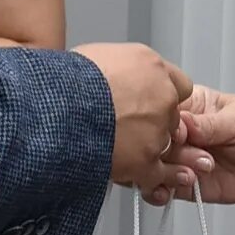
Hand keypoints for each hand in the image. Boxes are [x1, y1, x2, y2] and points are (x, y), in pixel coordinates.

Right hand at [76, 43, 194, 205]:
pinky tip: (141, 176)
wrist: (57, 108)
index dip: (162, 96)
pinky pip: (159, 173)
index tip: (150, 102)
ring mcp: (156, 129)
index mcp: (150, 65)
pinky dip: (152, 178)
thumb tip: (112, 75)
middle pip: (171, 115)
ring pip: (164, 144)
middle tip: (127, 126)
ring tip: (119, 148)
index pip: (177, 83)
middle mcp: (161, 95)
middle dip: (153, 123)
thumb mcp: (98, 56)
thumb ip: (120, 67)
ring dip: (147, 148)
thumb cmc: (66, 80)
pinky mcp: (146, 159)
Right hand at [165, 86, 234, 207]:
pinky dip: (157, 191)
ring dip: (167, 172)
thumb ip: (209, 124)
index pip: (162, 108)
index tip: (179, 133)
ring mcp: (180, 157)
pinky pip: (159, 187)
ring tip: (193, 175)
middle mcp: (182, 131)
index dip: (163, 122)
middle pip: (153, 138)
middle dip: (171, 151)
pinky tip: (169, 190)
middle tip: (199, 158)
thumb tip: (181, 122)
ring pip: (151, 163)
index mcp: (192, 105)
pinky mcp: (183, 182)